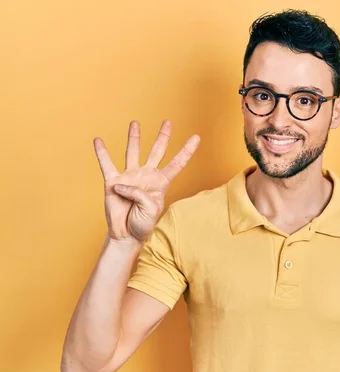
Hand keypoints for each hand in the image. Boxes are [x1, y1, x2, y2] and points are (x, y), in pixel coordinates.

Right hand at [94, 120, 199, 242]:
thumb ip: (140, 194)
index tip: (196, 137)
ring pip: (133, 152)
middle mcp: (146, 176)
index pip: (177, 163)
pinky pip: (106, 164)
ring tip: (135, 123)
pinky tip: (98, 140)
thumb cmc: (142, 224)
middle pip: (157, 151)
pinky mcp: (112, 182)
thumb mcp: (151, 209)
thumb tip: (123, 184)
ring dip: (134, 137)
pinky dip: (102, 152)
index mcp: (161, 183)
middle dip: (163, 136)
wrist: (126, 235)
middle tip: (168, 122)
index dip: (187, 151)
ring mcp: (130, 176)